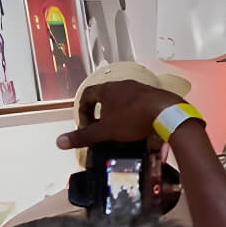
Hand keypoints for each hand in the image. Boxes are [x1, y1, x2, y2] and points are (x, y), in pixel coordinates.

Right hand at [56, 78, 185, 151]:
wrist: (167, 112)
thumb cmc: (133, 119)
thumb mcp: (105, 131)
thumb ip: (83, 136)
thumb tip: (58, 142)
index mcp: (107, 89)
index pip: (87, 95)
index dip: (82, 110)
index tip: (85, 124)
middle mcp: (122, 85)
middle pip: (105, 97)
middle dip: (100, 113)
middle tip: (101, 129)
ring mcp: (140, 88)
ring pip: (123, 100)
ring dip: (118, 113)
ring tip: (119, 130)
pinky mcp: (154, 95)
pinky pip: (139, 103)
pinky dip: (134, 114)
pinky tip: (138, 127)